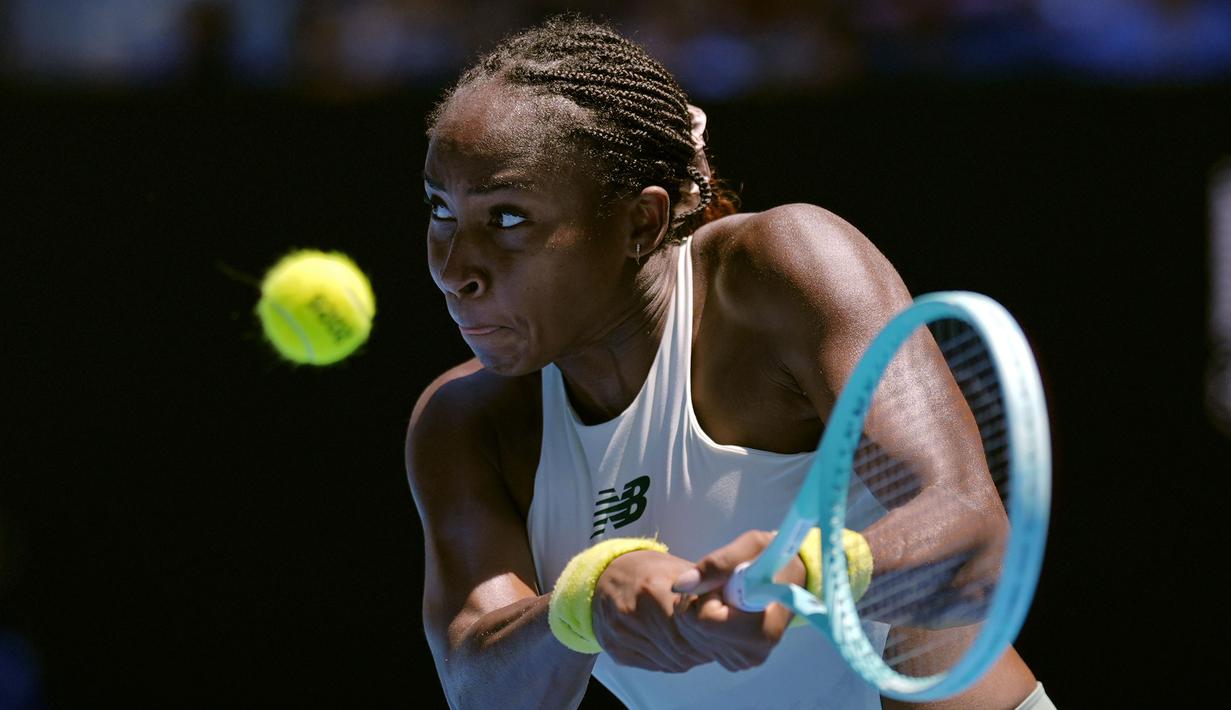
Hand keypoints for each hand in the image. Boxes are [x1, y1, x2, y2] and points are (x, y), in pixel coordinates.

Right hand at [591, 549, 711, 672]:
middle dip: (702, 648)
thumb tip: (733, 605)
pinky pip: (655, 665)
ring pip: (670, 660)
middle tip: (714, 642)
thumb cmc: (648, 570)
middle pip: (681, 648)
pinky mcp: (616, 649)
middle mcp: (633, 613)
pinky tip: (676, 647)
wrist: (605, 576)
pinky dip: (671, 660)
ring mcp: (621, 634)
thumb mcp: (678, 568)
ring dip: (689, 656)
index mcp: (653, 590)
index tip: (719, 630)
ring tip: (697, 643)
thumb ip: (704, 588)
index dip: (710, 634)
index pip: (691, 629)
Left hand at [669, 531, 804, 670]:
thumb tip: (679, 585)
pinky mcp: (733, 661)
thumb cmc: (775, 560)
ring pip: (691, 636)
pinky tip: (722, 608)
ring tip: (724, 594)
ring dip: (699, 609)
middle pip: (694, 629)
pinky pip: (697, 641)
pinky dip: (702, 622)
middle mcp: (753, 653)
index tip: (724, 582)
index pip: (706, 621)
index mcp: (763, 631)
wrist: (790, 580)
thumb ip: (716, 563)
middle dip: (699, 601)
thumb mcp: (752, 546)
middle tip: (721, 585)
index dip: (707, 596)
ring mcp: (743, 660)